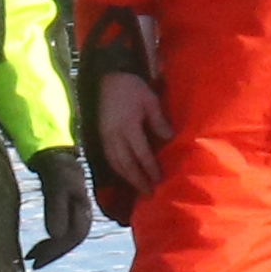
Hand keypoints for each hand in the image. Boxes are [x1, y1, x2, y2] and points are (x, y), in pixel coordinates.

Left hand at [26, 146, 97, 265]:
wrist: (58, 156)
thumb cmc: (57, 170)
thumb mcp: (55, 187)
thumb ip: (56, 209)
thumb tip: (55, 236)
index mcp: (84, 210)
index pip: (72, 237)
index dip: (56, 250)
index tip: (37, 260)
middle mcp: (84, 215)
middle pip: (70, 241)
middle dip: (52, 254)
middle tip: (32, 264)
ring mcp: (77, 215)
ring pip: (66, 239)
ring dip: (50, 250)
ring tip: (31, 258)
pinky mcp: (68, 214)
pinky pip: (62, 233)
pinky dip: (49, 242)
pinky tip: (37, 248)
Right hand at [93, 68, 165, 198]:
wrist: (109, 79)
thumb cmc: (133, 89)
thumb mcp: (150, 101)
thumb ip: (158, 121)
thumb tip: (169, 138)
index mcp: (128, 126)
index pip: (140, 153)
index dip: (150, 168)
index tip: (159, 179)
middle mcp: (114, 135)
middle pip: (126, 163)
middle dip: (138, 179)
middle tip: (149, 193)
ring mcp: (105, 136)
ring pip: (115, 163)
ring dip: (127, 178)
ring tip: (139, 188)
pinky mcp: (100, 136)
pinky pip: (109, 157)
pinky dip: (118, 169)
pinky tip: (125, 175)